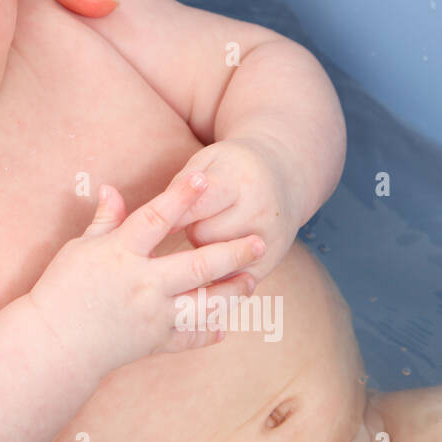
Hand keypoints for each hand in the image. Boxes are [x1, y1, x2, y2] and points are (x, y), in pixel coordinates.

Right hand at [29, 171, 265, 379]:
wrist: (53, 345)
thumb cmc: (59, 291)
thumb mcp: (79, 250)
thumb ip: (104, 221)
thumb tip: (110, 189)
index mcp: (120, 255)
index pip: (156, 218)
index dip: (181, 197)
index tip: (204, 178)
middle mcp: (142, 285)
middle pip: (197, 266)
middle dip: (231, 253)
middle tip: (259, 241)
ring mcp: (152, 317)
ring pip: (204, 304)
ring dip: (231, 292)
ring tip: (251, 280)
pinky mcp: (154, 343)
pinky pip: (189, 338)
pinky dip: (209, 333)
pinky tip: (225, 324)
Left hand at [170, 137, 301, 281]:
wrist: (284, 177)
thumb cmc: (232, 168)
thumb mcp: (207, 161)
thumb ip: (181, 187)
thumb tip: (163, 225)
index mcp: (240, 182)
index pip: (198, 206)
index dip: (173, 214)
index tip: (156, 221)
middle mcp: (260, 214)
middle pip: (202, 237)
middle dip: (192, 228)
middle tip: (199, 217)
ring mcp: (269, 242)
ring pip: (214, 262)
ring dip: (204, 250)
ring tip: (214, 229)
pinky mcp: (270, 265)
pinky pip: (229, 281)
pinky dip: (218, 272)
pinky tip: (218, 255)